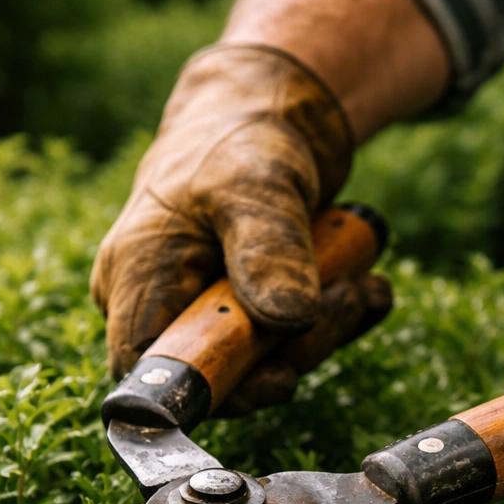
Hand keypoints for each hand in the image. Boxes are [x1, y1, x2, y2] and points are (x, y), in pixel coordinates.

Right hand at [91, 43, 388, 411]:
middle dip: (291, 353)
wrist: (270, 113)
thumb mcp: (256, 186)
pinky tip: (368, 287)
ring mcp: (207, 311)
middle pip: (218, 374)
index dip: (206, 390)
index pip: (147, 369)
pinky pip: (291, 343)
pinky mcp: (251, 313)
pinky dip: (335, 322)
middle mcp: (163, 303)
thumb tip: (287, 320)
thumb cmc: (240, 139)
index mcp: (136, 276)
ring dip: (323, 333)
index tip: (277, 376)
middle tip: (344, 301)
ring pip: (264, 364)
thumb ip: (269, 251)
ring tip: (362, 285)